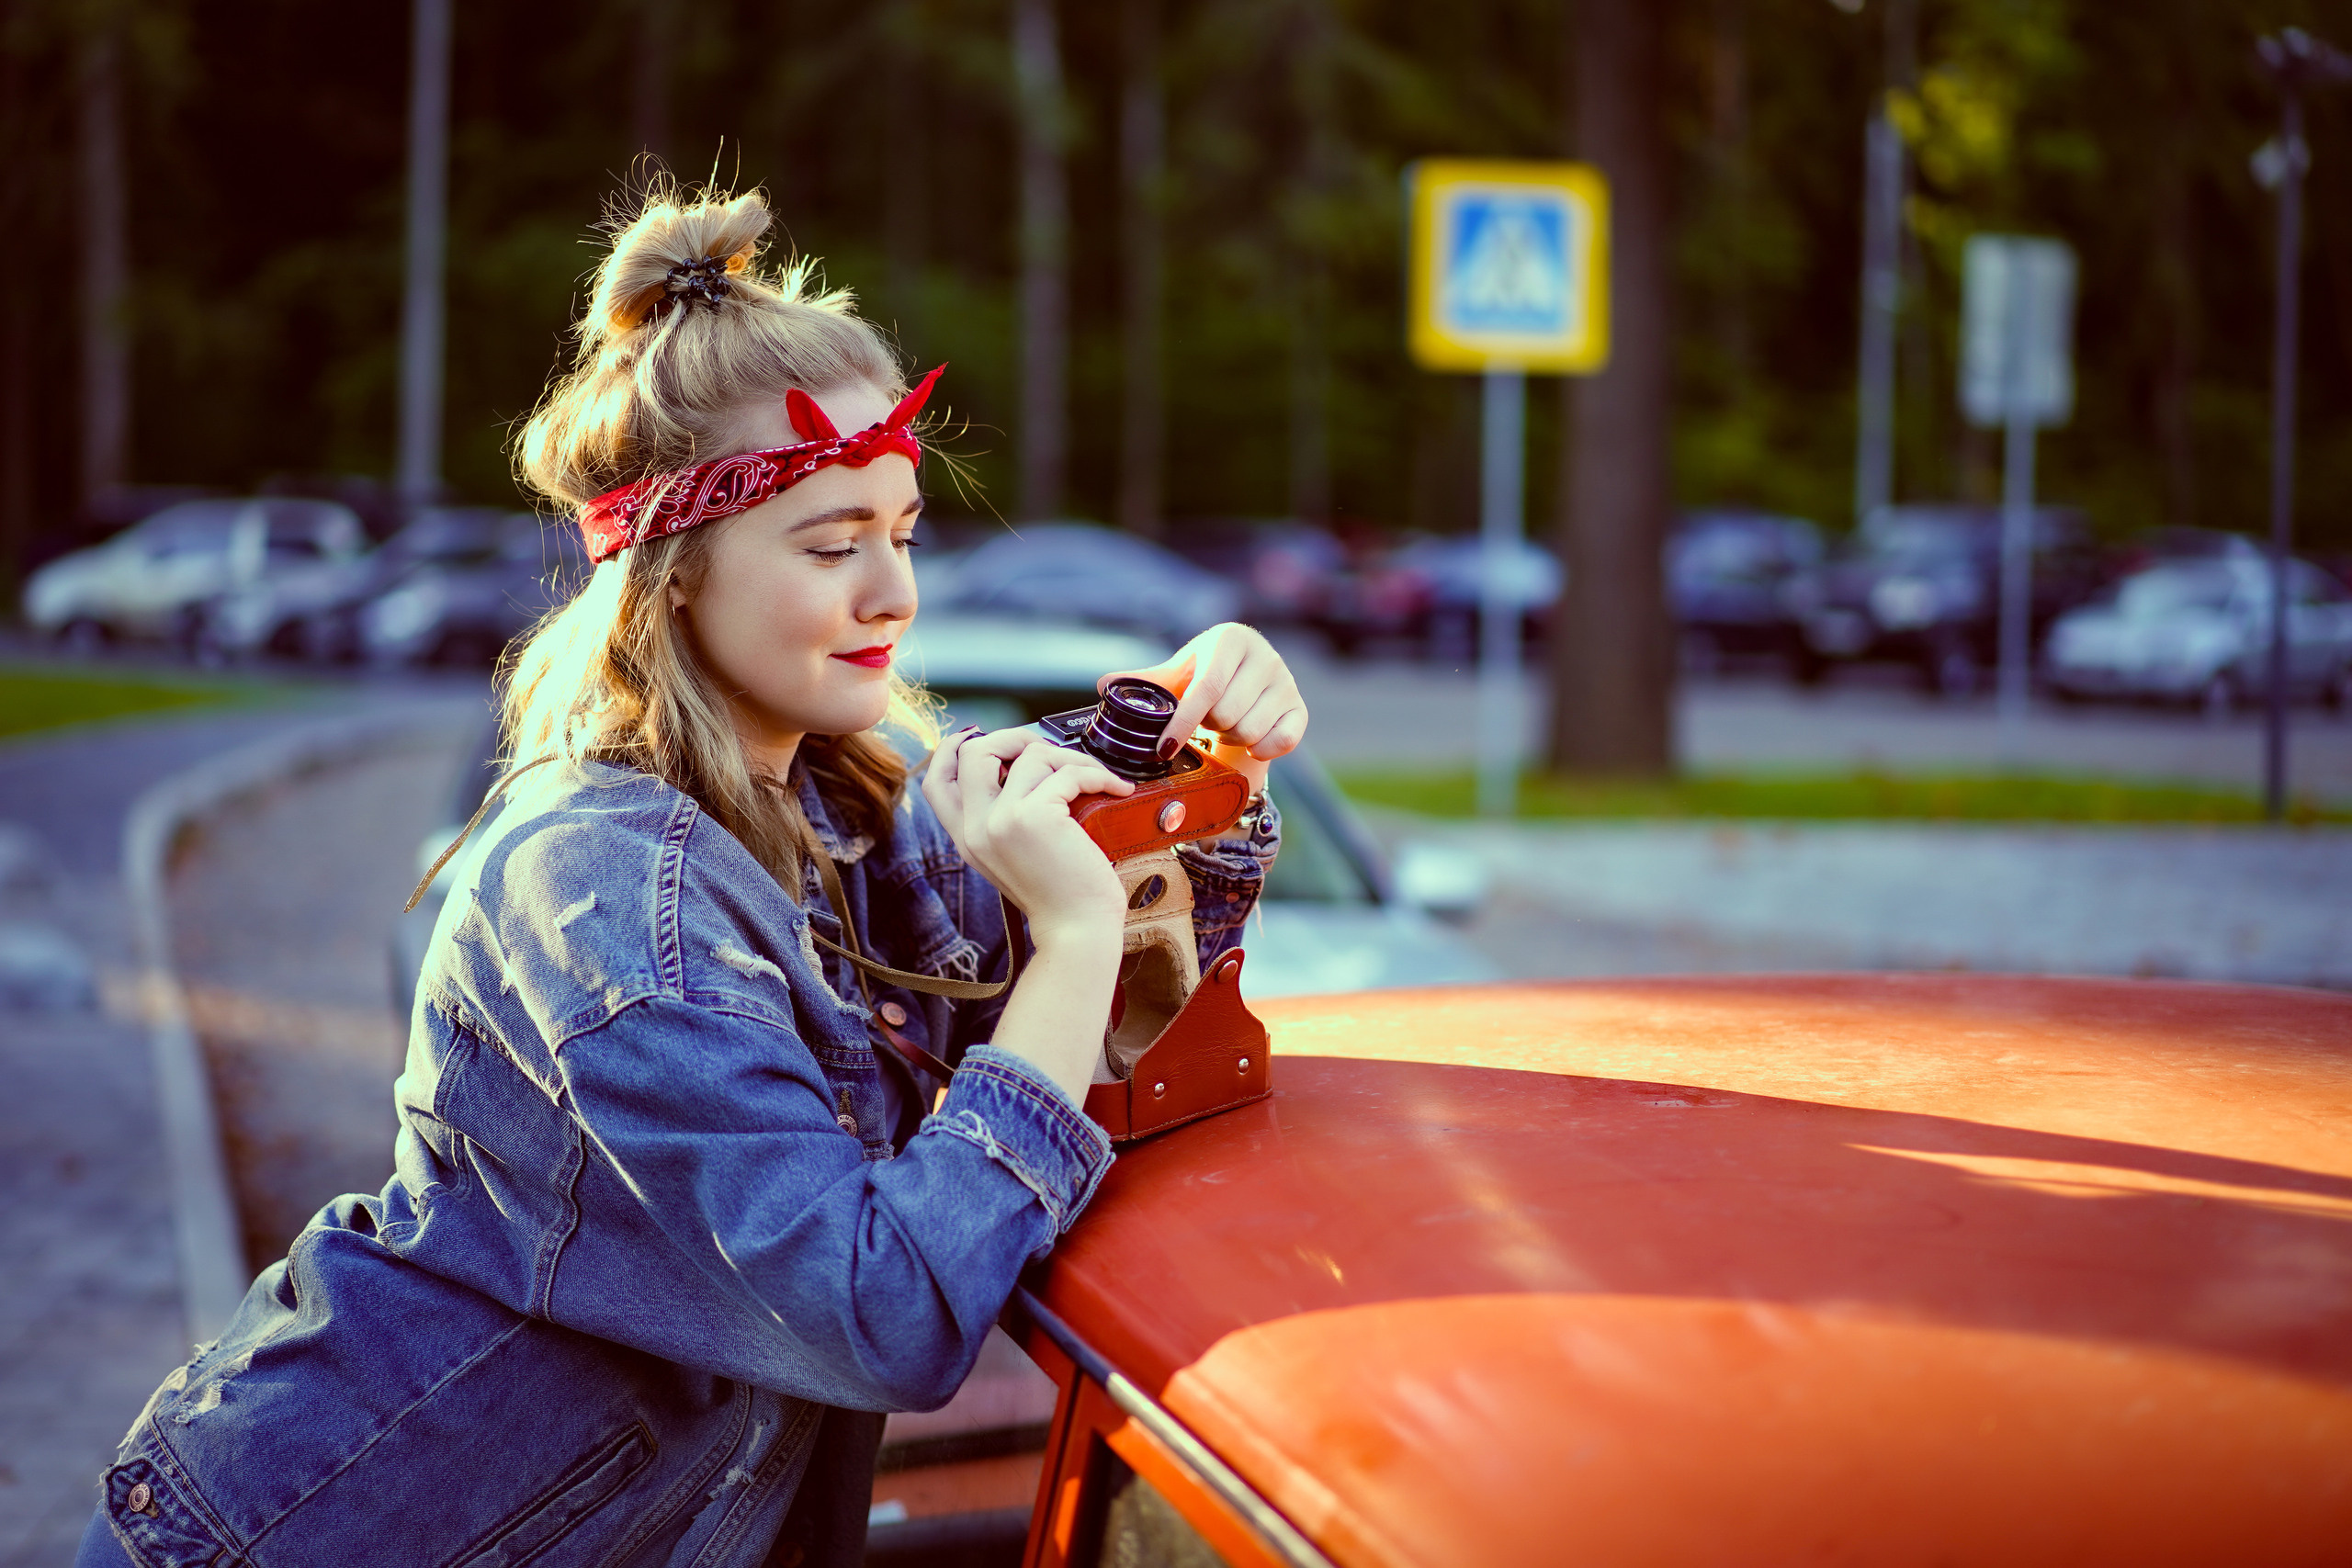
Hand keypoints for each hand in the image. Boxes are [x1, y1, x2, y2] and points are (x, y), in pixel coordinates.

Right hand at [921, 728, 1131, 937]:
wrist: (1077, 932)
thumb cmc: (1061, 896)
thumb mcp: (1017, 858)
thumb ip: (1008, 821)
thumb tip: (1030, 770)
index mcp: (967, 839)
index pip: (936, 781)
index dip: (953, 750)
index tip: (981, 736)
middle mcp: (976, 828)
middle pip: (974, 751)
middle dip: (1014, 737)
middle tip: (1051, 752)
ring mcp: (1002, 820)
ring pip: (1030, 754)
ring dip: (1072, 758)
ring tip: (1097, 778)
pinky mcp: (1034, 816)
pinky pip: (1068, 772)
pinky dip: (1098, 774)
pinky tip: (1116, 789)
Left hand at [1099, 623, 1308, 794]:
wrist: (1245, 678)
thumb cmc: (1206, 674)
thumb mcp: (1178, 673)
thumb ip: (1145, 681)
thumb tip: (1104, 685)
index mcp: (1232, 639)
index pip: (1206, 688)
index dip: (1183, 722)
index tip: (1164, 749)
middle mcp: (1266, 656)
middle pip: (1226, 715)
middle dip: (1208, 727)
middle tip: (1206, 720)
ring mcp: (1287, 682)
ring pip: (1249, 732)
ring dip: (1230, 738)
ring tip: (1225, 726)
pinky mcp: (1301, 709)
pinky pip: (1280, 742)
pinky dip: (1260, 750)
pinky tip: (1250, 741)